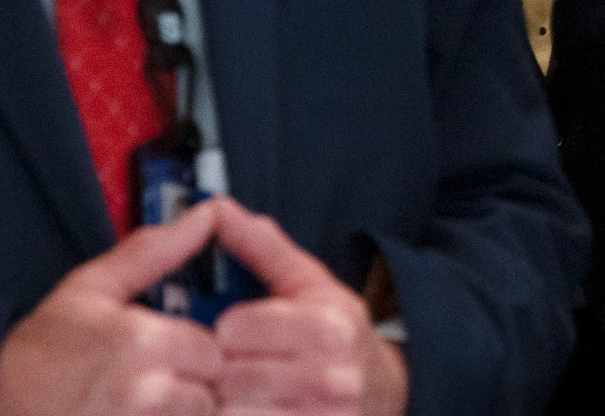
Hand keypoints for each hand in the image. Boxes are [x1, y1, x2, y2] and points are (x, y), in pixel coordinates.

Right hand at [0, 201, 226, 415]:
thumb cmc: (37, 352)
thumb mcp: (91, 287)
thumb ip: (154, 252)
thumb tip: (203, 216)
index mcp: (141, 341)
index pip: (213, 349)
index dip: (196, 350)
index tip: (172, 352)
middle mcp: (144, 391)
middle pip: (210, 392)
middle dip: (192, 387)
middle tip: (156, 382)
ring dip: (177, 415)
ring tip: (141, 406)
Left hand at [212, 200, 408, 415]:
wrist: (386, 389)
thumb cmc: (340, 334)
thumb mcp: (310, 283)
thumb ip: (262, 247)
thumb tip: (218, 209)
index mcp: (326, 326)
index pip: (236, 330)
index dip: (224, 330)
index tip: (231, 334)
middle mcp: (330, 375)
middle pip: (232, 374)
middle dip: (222, 370)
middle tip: (230, 367)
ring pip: (235, 412)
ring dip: (227, 404)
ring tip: (239, 392)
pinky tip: (252, 409)